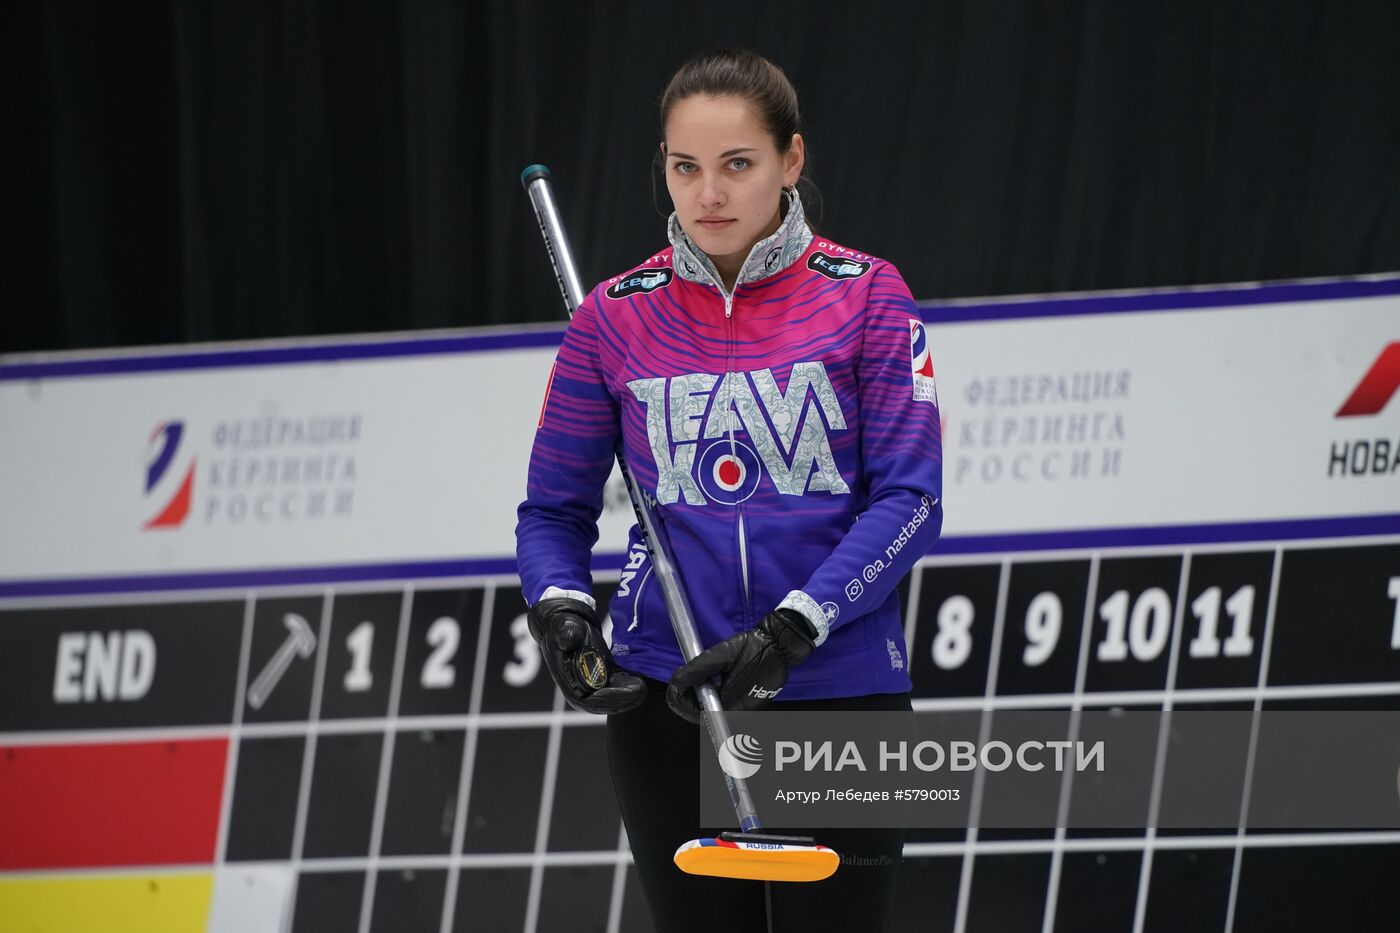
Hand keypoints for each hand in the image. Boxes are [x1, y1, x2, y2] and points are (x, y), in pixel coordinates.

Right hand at [527, 597, 645, 713]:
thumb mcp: (564, 628)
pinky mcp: (604, 678)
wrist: (569, 625)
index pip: (588, 701)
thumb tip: (567, 640)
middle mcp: (581, 690)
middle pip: (604, 703)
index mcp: (569, 684)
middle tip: (639, 691)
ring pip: (613, 698)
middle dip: (623, 700)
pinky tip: (641, 683)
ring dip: (628, 697)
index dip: (607, 699)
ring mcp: (594, 685)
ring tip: (643, 689)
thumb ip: (566, 635)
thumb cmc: (564, 627)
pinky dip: (629, 688)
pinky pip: (618, 688)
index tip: (623, 691)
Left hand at [665, 609, 816, 722]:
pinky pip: (728, 703)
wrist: (780, 645)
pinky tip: (718, 678)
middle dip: (690, 699)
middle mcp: (738, 713)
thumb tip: (676, 683)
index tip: (676, 686)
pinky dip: (718, 693)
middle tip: (685, 680)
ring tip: (702, 677)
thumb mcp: (720, 655)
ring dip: (704, 696)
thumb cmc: (753, 648)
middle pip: (704, 714)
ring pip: (716, 708)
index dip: (681, 702)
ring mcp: (747, 710)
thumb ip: (696, 670)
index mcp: (730, 705)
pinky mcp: (752, 703)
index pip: (696, 715)